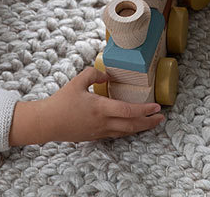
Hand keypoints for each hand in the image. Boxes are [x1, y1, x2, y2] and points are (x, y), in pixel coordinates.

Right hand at [8, 68, 164, 144]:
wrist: (47, 122)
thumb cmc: (61, 101)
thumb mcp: (78, 81)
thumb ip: (95, 74)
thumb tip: (109, 75)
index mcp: (101, 108)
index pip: (129, 110)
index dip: (145, 110)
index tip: (157, 107)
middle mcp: (103, 122)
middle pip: (132, 125)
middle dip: (149, 122)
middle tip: (162, 117)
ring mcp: (99, 131)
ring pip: (126, 132)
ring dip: (141, 127)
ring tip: (151, 122)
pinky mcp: (95, 136)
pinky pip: (117, 133)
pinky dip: (128, 129)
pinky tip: (131, 125)